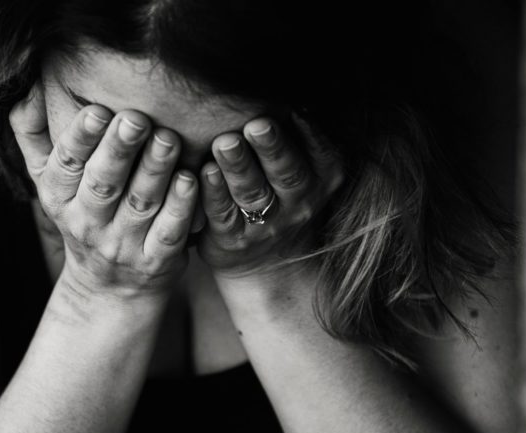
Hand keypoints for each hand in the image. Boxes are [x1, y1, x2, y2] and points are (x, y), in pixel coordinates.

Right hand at [9, 84, 197, 300]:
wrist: (110, 287)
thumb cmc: (84, 216)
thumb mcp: (51, 183)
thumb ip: (35, 137)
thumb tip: (27, 89)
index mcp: (59, 198)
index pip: (67, 165)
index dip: (80, 138)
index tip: (97, 109)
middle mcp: (88, 223)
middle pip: (104, 183)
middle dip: (120, 149)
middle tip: (137, 118)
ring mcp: (123, 244)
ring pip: (140, 203)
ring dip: (155, 170)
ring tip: (169, 139)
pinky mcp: (156, 260)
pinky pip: (169, 231)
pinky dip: (180, 206)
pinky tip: (191, 180)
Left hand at [197, 110, 343, 278]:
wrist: (269, 260)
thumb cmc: (282, 193)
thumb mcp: (306, 167)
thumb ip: (297, 133)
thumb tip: (276, 78)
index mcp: (322, 177)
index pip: (319, 152)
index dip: (307, 132)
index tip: (294, 107)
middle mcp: (299, 202)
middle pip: (287, 173)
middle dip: (272, 148)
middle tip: (257, 125)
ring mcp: (268, 224)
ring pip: (253, 193)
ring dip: (238, 167)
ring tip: (225, 143)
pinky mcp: (234, 239)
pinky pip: (223, 215)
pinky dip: (213, 193)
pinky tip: (203, 172)